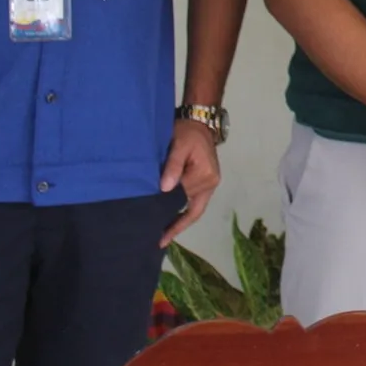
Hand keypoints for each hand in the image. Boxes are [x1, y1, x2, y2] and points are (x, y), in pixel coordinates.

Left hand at [159, 118, 221, 246]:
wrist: (198, 123)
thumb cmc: (187, 133)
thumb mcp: (179, 146)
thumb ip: (173, 166)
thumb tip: (165, 188)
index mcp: (206, 175)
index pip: (182, 197)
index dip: (167, 211)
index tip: (153, 228)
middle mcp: (211, 183)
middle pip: (190, 208)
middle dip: (175, 225)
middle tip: (156, 241)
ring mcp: (210, 184)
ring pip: (193, 210)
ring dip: (179, 222)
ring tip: (162, 237)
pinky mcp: (206, 184)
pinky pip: (195, 205)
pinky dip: (183, 215)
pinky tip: (171, 224)